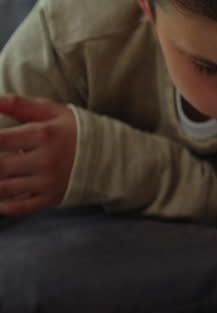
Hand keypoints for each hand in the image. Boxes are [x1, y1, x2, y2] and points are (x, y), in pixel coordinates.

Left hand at [0, 95, 77, 215]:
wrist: (110, 154)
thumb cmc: (75, 130)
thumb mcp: (52, 111)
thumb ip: (19, 104)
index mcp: (43, 135)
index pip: (0, 140)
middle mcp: (45, 160)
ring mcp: (48, 182)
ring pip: (4, 189)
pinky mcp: (51, 198)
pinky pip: (18, 207)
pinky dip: (2, 206)